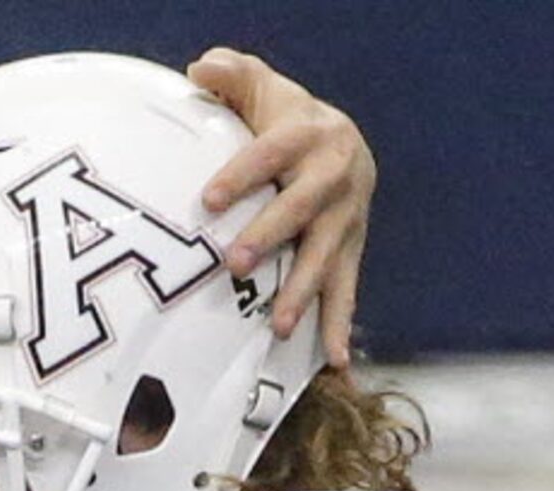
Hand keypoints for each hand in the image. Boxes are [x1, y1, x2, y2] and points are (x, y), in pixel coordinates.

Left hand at [188, 47, 375, 368]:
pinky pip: (348, 288)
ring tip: (281, 325)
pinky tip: (336, 359)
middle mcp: (335, 175)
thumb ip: (232, 76)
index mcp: (309, 135)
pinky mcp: (352, 248)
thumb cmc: (284, 119)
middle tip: (235, 264)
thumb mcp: (260, 89)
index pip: (272, 153)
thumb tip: (201, 68)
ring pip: (327, 253)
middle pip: (303, 207)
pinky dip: (342, 323)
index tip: (209, 202)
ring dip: (305, 290)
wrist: (340, 140)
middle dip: (271, 235)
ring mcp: (347, 215)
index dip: (242, 175)